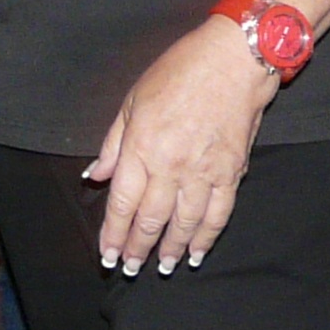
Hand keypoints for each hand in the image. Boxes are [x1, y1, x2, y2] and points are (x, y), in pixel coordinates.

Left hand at [88, 16, 276, 273]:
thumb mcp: (133, 100)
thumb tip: (95, 176)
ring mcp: (204, 173)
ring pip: (183, 223)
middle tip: (129, 269)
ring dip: (171, 250)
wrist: (234, 60)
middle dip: (138, 249)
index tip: (107, 255)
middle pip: (151, 219)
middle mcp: (171, 166)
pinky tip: (197, 252)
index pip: (122, 203)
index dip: (113, 233)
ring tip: (162, 268)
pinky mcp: (232, 173)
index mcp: (142, 147)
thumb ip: (114, 144)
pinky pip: (217, 215)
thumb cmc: (179, 71)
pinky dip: (206, 237)